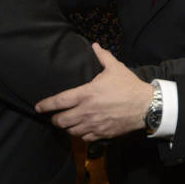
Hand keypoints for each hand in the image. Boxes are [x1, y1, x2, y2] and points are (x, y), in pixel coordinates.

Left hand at [35, 43, 152, 141]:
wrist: (146, 106)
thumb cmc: (129, 86)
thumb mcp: (115, 67)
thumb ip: (102, 56)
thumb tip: (94, 45)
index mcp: (86, 94)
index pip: (59, 101)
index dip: (46, 105)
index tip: (38, 107)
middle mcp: (87, 111)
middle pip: (61, 120)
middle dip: (55, 119)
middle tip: (54, 116)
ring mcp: (94, 124)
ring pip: (71, 131)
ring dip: (67, 127)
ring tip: (66, 123)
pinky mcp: (102, 134)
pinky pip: (84, 138)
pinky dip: (80, 134)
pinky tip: (81, 129)